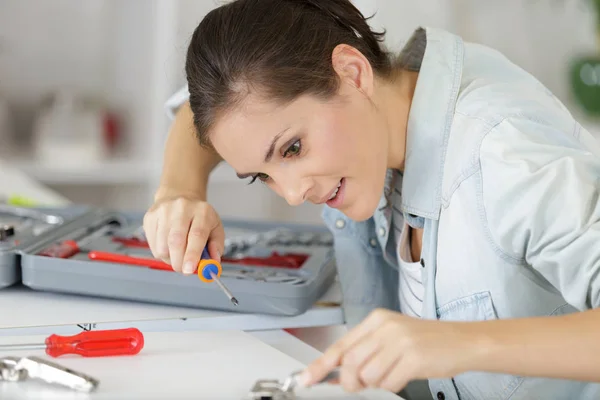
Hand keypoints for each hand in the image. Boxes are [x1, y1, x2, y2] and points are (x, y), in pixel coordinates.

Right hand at [143, 194, 224, 273]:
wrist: (180, 198)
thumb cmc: (199, 218)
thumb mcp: (215, 229)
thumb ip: (216, 247)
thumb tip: (212, 263)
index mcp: (203, 211)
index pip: (197, 234)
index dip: (192, 255)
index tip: (189, 270)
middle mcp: (182, 207)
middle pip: (176, 240)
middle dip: (179, 261)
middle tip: (183, 270)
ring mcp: (164, 211)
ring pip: (162, 245)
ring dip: (170, 258)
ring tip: (178, 253)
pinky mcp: (150, 217)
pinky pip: (152, 244)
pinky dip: (161, 252)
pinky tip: (168, 245)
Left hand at [300, 309, 478, 393]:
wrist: (463, 341)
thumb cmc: (426, 341)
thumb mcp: (392, 337)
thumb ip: (366, 351)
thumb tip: (339, 374)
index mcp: (377, 319)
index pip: (341, 345)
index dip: (321, 365)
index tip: (307, 379)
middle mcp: (386, 327)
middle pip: (349, 363)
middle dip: (350, 382)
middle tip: (360, 386)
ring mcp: (400, 342)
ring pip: (367, 376)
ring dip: (374, 385)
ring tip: (390, 376)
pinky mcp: (414, 358)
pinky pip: (389, 383)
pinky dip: (391, 387)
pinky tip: (403, 377)